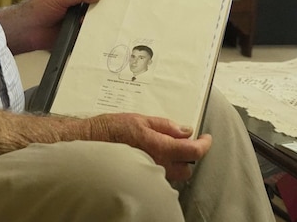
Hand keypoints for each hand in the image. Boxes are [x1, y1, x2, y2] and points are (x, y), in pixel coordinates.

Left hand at [0, 0, 104, 53]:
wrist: (25, 30)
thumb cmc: (37, 9)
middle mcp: (76, 8)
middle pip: (96, 9)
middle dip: (103, 11)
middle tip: (113, 13)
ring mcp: (76, 22)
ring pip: (92, 24)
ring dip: (97, 25)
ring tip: (105, 25)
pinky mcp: (74, 36)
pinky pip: (86, 37)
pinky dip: (90, 37)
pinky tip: (95, 37)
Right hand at [87, 113, 211, 181]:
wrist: (89, 142)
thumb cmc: (111, 130)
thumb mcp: (141, 119)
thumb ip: (166, 126)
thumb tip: (185, 130)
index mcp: (160, 147)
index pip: (193, 151)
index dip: (205, 145)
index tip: (206, 138)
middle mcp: (157, 164)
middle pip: (187, 168)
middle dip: (190, 156)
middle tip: (186, 142)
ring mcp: (149, 173)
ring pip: (174, 173)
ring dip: (176, 161)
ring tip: (167, 146)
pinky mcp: (141, 177)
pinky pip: (160, 175)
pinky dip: (163, 165)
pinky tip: (153, 154)